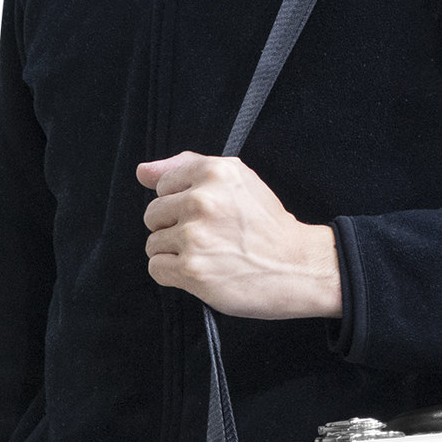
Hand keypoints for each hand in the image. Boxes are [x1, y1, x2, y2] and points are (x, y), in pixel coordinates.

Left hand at [138, 152, 342, 319]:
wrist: (299, 267)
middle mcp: (202, 200)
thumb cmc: (268, 227)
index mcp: (214, 172)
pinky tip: (202, 271)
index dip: (181, 203)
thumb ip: (187, 167)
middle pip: (152, 215)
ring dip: (175, 254)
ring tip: (208, 256)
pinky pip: (157, 268)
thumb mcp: (237, 180)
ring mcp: (195, 236)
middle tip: (208, 238)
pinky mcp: (192, 269)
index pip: (162, 185)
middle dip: (174, 228)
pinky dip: (174, 274)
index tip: (207, 215)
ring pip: (153, 243)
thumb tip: (142, 172)